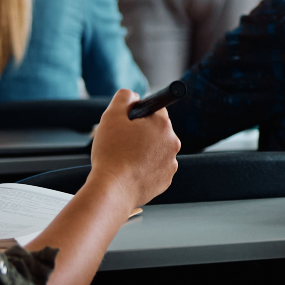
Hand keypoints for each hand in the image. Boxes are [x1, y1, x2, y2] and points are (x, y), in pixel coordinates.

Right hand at [87, 88, 178, 207]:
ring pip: (156, 150)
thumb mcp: (111, 116)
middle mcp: (173, 142)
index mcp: (162, 125)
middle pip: (156, 130)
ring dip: (144, 152)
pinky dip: (145, 169)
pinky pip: (155, 168)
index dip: (139, 114)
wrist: (112, 189)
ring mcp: (171, 163)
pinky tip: (130, 172)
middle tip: (122, 143)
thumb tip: (133, 95)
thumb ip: (124, 98)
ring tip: (124, 159)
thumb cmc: (111, 153)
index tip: (129, 123)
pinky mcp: (166, 180)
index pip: (155, 109)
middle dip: (141, 134)